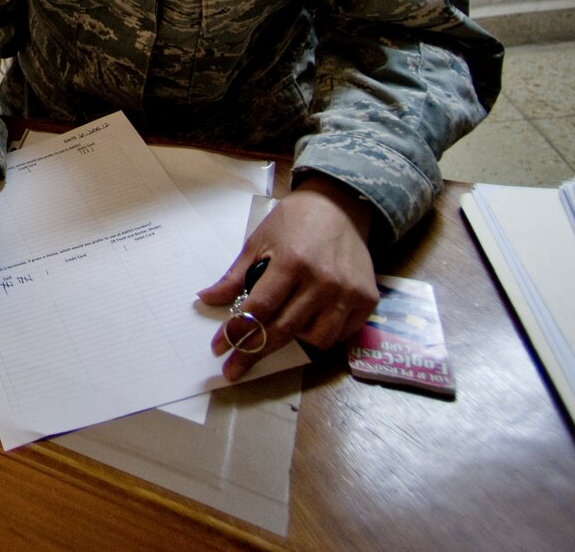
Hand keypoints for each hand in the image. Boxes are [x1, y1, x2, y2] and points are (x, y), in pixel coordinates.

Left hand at [197, 175, 379, 381]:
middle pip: (283, 330)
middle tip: (234, 367)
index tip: (219, 348)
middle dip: (253, 353)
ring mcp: (347, 292)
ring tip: (284, 323)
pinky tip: (310, 320)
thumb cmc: (294, 223)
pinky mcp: (367, 300)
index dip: (236, 332)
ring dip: (294, 339)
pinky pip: (341, 335)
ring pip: (315, 339)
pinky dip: (322, 333)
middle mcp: (322, 280)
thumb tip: (207, 299)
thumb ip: (235, 276)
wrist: (340, 206)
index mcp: (292, 262)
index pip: (259, 309)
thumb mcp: (258, 241)